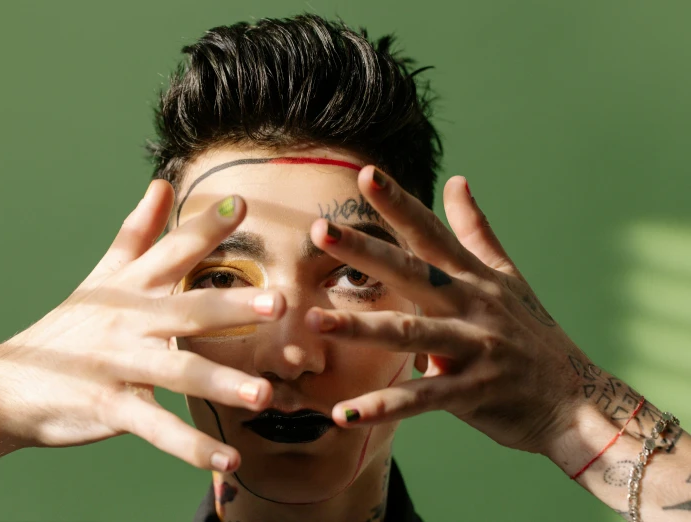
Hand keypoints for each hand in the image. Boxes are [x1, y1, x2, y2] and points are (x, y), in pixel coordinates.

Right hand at [0, 180, 283, 471]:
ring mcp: (119, 365)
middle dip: (232, 306)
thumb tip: (161, 184)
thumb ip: (137, 232)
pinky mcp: (110, 408)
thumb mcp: (102, 276)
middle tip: (278, 303)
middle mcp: (128, 321)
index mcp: (130, 287)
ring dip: (221, 383)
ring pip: (177, 372)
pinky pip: (157, 428)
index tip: (240, 204)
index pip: (172, 250)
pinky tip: (229, 459)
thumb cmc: (69, 328)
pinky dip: (192, 447)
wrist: (7, 383)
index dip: (204, 227)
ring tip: (264, 394)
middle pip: (185, 310)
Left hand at [305, 166, 587, 453]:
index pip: (430, 233)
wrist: (576, 401)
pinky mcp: (474, 392)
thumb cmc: (533, 335)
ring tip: (314, 321)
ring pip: (410, 333)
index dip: (399, 202)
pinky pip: (421, 400)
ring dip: (361, 328)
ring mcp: (475, 347)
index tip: (365, 173)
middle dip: (366, 251)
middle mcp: (472, 304)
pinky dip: (383, 407)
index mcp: (473, 277)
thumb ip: (475, 230)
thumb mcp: (506, 277)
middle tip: (320, 230)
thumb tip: (456, 179)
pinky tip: (344, 413)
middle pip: (412, 272)